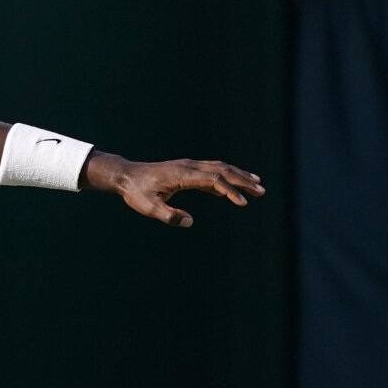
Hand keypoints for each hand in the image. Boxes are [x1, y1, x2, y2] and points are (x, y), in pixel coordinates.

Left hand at [85, 155, 263, 227]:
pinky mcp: (186, 169)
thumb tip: (189, 222)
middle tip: (261, 191)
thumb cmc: (136, 192)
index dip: (230, 191)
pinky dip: (225, 177)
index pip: (214, 180)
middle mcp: (189, 166)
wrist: (126, 176)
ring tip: (255, 184)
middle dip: (243, 180)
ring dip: (238, 176)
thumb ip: (168, 216)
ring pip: (219, 168)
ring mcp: (189, 166)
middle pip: (223, 170)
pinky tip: (230, 190)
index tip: (242, 203)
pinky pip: (211, 171)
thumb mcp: (148, 207)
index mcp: (183, 174)